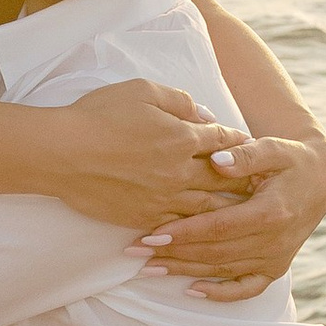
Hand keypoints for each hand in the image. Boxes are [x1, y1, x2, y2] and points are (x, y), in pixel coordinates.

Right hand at [49, 79, 257, 229]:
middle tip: (265, 186)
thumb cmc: (97, 115)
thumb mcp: (141, 91)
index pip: (222, 140)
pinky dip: (195, 231)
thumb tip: (204, 115)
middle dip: (246, 181)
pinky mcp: (144, 217)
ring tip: (246, 214)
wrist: (60, 153)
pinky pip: (178, 228)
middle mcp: (179, 171)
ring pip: (206, 209)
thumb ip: (178, 101)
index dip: (239, 141)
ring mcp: (163, 198)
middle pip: (223, 178)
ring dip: (228, 211)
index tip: (252, 146)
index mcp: (181, 136)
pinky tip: (205, 234)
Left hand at [136, 131, 325, 299]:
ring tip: (148, 268)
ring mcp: (276, 258)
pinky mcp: (276, 269)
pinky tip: (191, 290)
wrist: (320, 181)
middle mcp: (275, 241)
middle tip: (135, 251)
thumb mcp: (274, 148)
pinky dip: (220, 294)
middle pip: (216, 252)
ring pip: (223, 270)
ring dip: (185, 271)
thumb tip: (216, 159)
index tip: (151, 234)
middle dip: (173, 253)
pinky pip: (247, 289)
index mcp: (272, 211)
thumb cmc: (290, 160)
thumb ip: (245, 153)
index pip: (220, 226)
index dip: (185, 232)